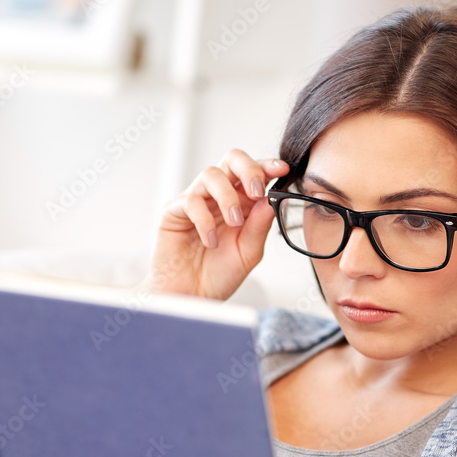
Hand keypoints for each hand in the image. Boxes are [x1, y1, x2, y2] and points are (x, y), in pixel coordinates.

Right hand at [144, 150, 289, 300]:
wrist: (193, 297)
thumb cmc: (220, 275)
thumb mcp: (249, 253)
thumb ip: (259, 227)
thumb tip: (270, 199)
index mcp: (242, 203)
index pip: (254, 173)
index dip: (267, 166)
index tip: (281, 169)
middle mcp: (219, 197)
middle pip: (232, 160)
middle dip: (248, 169)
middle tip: (256, 191)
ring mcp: (196, 201)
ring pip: (211, 174)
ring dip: (228, 196)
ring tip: (233, 223)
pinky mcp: (174, 211)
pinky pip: (191, 201)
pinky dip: (205, 220)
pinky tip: (210, 241)